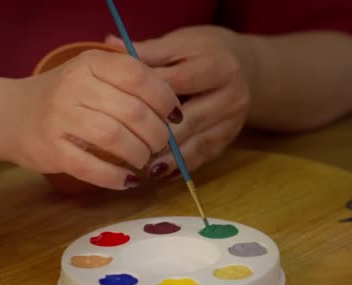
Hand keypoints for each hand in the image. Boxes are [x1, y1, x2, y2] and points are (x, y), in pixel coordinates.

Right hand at [0, 49, 179, 189]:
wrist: (9, 114)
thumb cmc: (63, 97)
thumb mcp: (91, 76)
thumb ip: (127, 85)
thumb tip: (173, 112)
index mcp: (89, 63)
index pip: (138, 75)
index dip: (164, 98)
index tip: (174, 116)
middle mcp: (73, 85)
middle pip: (132, 111)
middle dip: (157, 134)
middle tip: (161, 144)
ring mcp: (58, 117)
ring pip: (115, 138)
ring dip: (139, 155)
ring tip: (143, 160)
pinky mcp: (50, 150)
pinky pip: (91, 167)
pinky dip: (116, 178)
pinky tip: (126, 180)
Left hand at [106, 26, 249, 178]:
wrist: (241, 67)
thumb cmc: (201, 52)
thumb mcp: (178, 44)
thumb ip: (147, 51)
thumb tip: (110, 45)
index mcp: (218, 67)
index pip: (178, 84)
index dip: (147, 97)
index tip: (118, 105)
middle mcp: (232, 96)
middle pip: (190, 120)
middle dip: (158, 135)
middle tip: (126, 146)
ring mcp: (233, 121)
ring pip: (197, 144)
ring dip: (168, 159)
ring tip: (140, 167)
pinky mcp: (228, 140)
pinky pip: (202, 157)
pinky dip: (179, 167)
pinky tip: (158, 173)